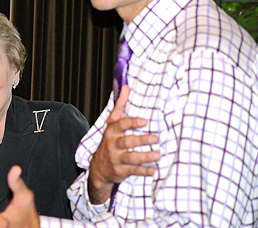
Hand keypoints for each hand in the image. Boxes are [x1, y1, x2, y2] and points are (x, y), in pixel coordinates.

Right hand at [88, 85, 159, 203]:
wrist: (99, 167)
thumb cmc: (110, 141)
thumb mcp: (112, 122)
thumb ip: (120, 105)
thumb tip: (126, 86)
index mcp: (112, 131)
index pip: (121, 125)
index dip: (132, 123)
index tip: (145, 121)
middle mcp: (113, 145)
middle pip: (127, 142)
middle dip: (141, 140)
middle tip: (155, 138)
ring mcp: (116, 159)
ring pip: (131, 158)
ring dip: (145, 157)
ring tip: (158, 154)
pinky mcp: (121, 171)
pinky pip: (134, 171)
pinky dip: (144, 171)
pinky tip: (154, 169)